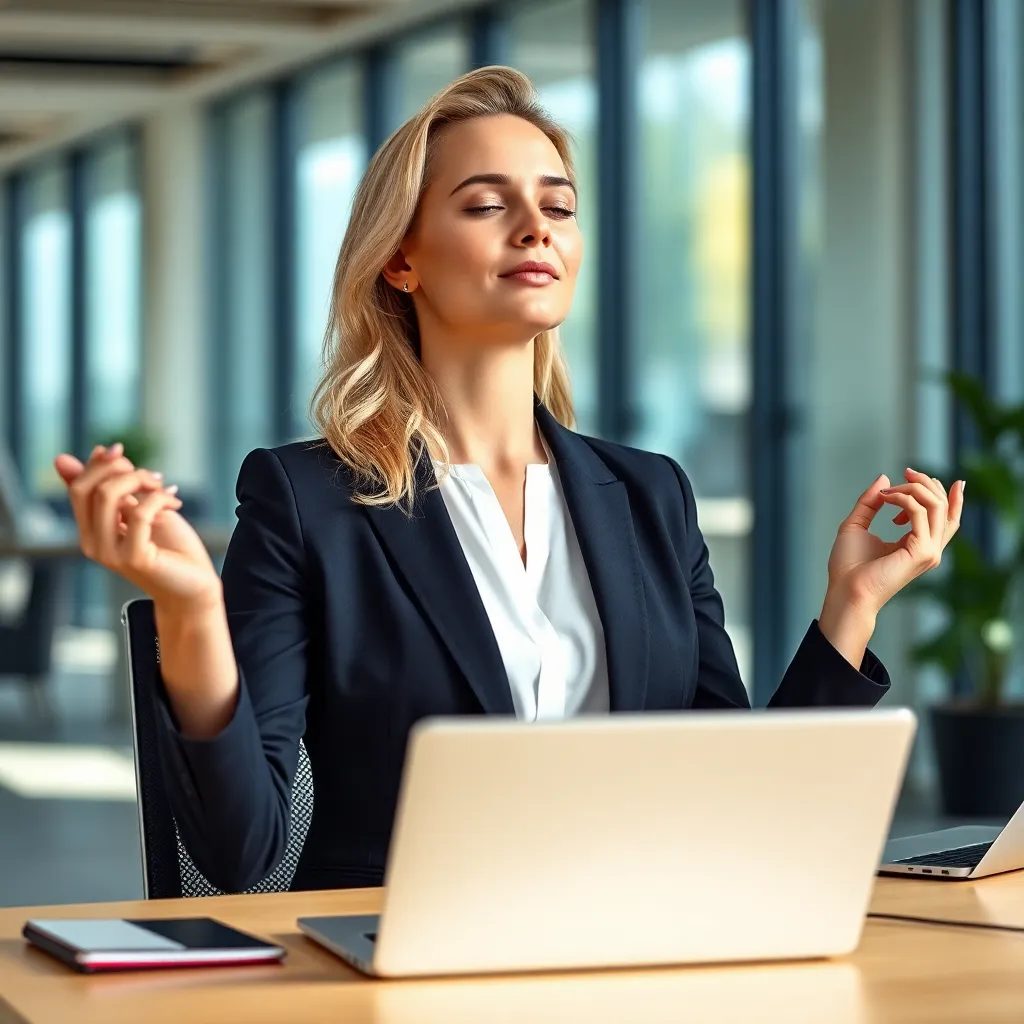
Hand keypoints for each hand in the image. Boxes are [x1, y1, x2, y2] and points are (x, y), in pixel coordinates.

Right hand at [54, 444, 221, 615]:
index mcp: (91, 531)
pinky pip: (140, 512)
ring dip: (142, 480)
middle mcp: (93, 544)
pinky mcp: (133, 558)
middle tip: (153, 476)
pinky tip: (175, 502)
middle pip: (88, 488)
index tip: (119, 450)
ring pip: (109, 495)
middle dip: (121, 469)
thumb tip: (63, 460)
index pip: (79, 488)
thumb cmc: (170, 548)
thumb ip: (110, 490)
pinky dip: (160, 498)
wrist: (194, 586)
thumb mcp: (137, 511)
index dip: (98, 463)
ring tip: (164, 488)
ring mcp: (110, 553)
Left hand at [818, 469, 963, 665]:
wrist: (844, 591)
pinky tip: (884, 498)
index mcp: (919, 546)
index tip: (921, 473)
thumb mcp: (856, 525)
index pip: (945, 517)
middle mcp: (930, 549)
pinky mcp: (922, 553)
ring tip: (888, 490)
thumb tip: (884, 478)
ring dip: (914, 488)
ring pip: (937, 506)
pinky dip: (903, 498)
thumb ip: (870, 502)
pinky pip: (920, 513)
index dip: (945, 493)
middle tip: (905, 472)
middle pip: (945, 508)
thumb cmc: (848, 566)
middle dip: (926, 483)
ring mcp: (929, 552)